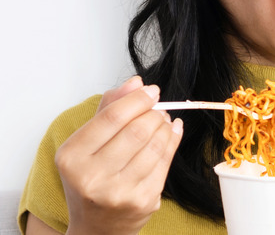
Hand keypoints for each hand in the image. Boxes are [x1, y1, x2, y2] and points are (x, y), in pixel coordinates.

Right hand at [54, 76, 182, 234]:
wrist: (97, 227)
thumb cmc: (91, 179)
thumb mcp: (87, 144)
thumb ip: (109, 109)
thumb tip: (135, 83)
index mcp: (72, 157)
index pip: (112, 118)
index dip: (137, 99)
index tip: (151, 90)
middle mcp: (92, 177)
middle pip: (137, 130)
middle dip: (154, 113)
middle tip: (158, 108)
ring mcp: (119, 192)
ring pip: (155, 145)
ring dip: (165, 126)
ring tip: (163, 120)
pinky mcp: (143, 201)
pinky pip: (165, 162)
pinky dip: (173, 140)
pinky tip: (172, 132)